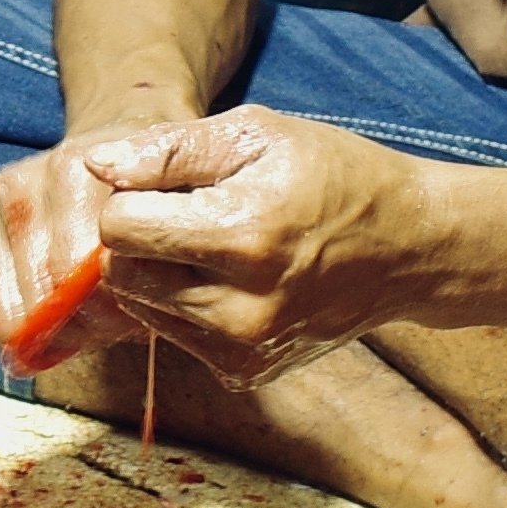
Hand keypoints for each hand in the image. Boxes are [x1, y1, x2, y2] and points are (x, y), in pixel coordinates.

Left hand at [0, 111, 438, 382]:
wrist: (409, 247)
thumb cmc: (331, 176)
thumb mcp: (257, 135)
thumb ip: (169, 150)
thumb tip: (97, 166)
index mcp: (243, 237)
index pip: (119, 229)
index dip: (130, 199)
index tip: (166, 186)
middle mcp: (240, 307)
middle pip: (122, 274)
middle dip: (138, 239)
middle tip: (186, 214)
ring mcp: (243, 349)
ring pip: (141, 308)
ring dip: (158, 273)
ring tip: (214, 244)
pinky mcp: (244, 372)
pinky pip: (173, 335)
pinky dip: (184, 306)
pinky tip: (230, 280)